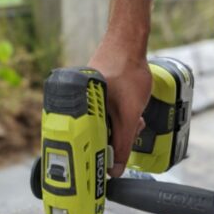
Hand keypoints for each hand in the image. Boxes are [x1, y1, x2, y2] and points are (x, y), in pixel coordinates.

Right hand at [89, 48, 151, 176]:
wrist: (129, 43)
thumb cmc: (127, 73)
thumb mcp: (130, 115)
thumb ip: (124, 144)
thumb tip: (116, 170)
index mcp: (76, 112)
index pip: (82, 145)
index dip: (96, 157)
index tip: (104, 170)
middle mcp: (77, 106)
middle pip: (96, 137)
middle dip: (118, 139)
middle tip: (134, 130)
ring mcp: (86, 100)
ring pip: (105, 127)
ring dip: (124, 128)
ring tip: (137, 119)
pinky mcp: (95, 95)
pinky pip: (106, 115)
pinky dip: (122, 118)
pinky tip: (135, 113)